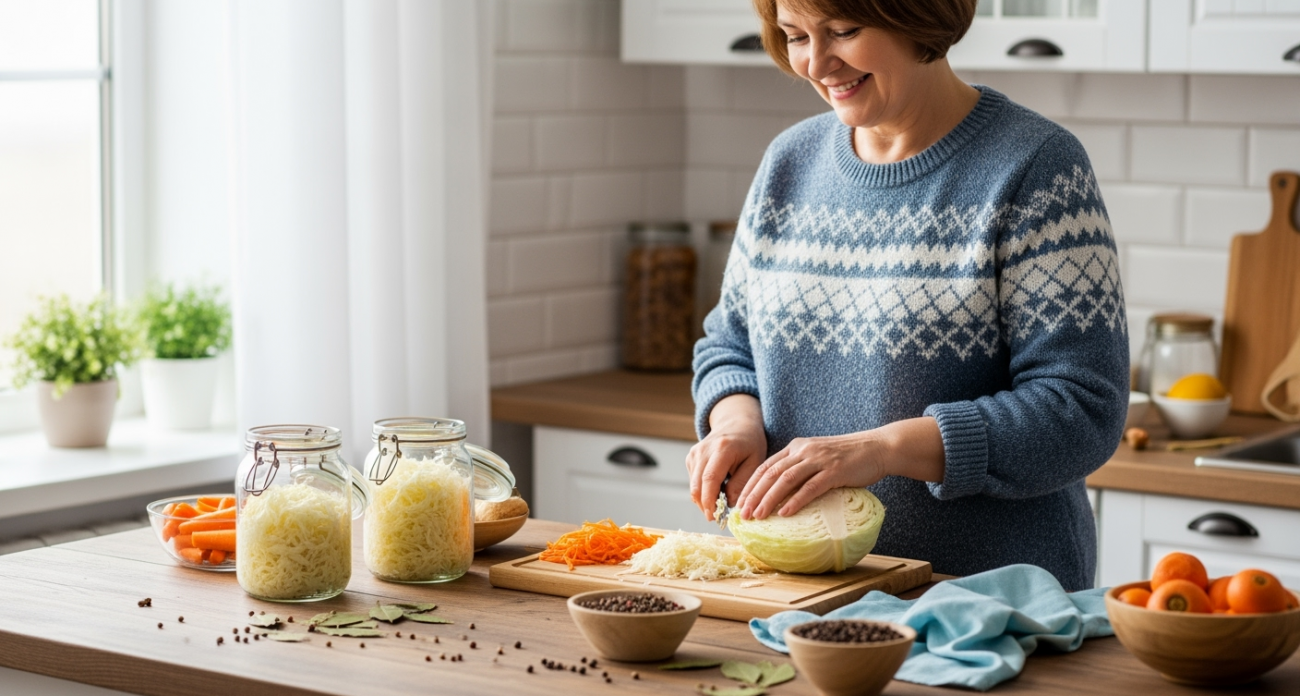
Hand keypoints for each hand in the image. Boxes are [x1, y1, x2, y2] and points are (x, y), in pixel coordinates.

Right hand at [686, 394, 766, 519]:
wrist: (737, 424)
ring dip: (704, 499)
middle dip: (704, 505)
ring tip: (720, 504)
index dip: (709, 500)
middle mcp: (703, 450)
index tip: (713, 517)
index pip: (710, 479)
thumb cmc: (750, 443)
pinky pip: (694, 481)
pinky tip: (717, 491)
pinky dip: (703, 491)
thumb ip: (742, 483)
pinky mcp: (691, 458)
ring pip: (693, 485)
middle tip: (716, 518)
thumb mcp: (755, 462)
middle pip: (697, 485)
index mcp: (722, 449)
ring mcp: (695, 453)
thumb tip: (729, 504)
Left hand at [736, 417, 945, 519]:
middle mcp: (804, 450)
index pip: (766, 466)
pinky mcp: (835, 471)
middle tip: (743, 515)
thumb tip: (781, 495)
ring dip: (769, 499)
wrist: (877, 448)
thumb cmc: (847, 458)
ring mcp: (819, 459)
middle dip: (754, 495)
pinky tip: (785, 513)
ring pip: (786, 479)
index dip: (750, 485)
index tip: (739, 503)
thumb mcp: (818, 457)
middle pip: (771, 473)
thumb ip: (800, 469)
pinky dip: (796, 500)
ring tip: (758, 516)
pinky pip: (811, 487)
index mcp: (796, 447)